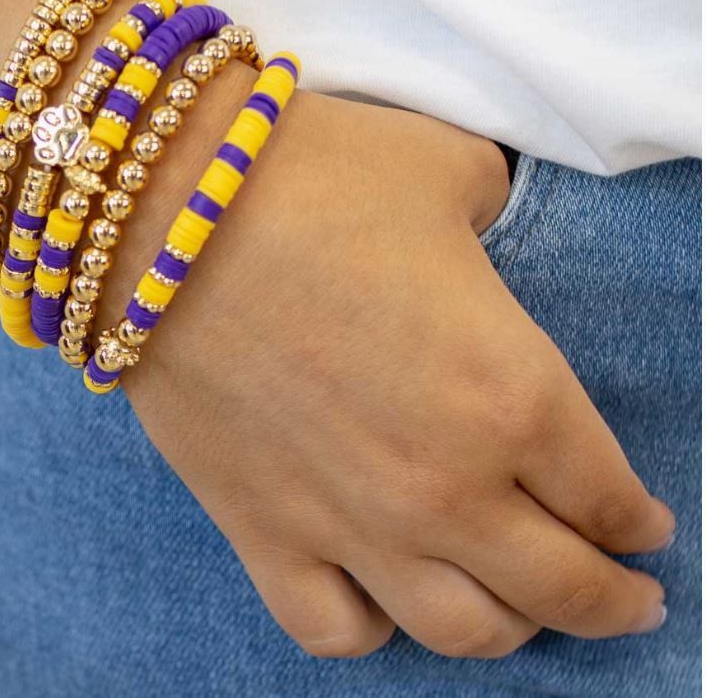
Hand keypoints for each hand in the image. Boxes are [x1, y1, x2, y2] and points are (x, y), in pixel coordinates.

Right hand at [100, 64, 674, 658]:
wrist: (166, 205)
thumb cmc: (316, 175)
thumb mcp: (448, 176)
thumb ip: (492, 217)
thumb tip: (476, 231)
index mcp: (513, 394)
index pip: (607, 495)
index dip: (636, 519)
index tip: (641, 524)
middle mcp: (444, 483)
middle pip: (557, 589)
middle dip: (608, 602)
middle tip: (624, 597)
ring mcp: (349, 522)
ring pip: (459, 632)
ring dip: (507, 630)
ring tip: (516, 608)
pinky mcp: (261, 530)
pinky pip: (333, 628)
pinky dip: (372, 626)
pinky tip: (381, 595)